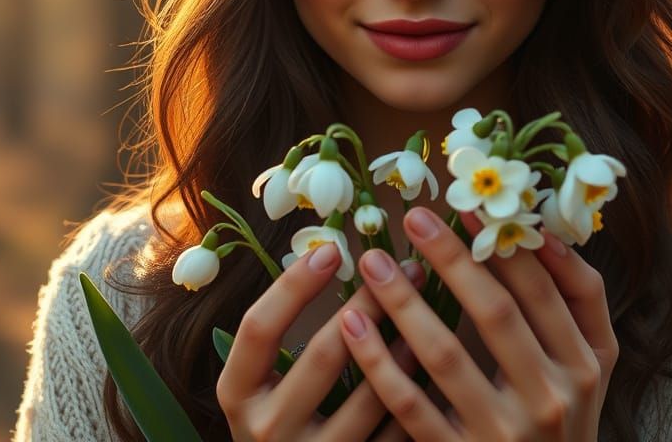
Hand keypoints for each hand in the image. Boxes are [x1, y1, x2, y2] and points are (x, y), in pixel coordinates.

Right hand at [217, 241, 424, 440]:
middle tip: (401, 268)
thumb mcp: (261, 382)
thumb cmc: (280, 419)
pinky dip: (416, 395)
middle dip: (368, 303)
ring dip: (402, 347)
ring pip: (368, 398)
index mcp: (238, 394)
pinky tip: (433, 362)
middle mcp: (267, 430)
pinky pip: (392, 434)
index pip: (259, 328)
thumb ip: (282, 332)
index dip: (294, 285)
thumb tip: (329, 255)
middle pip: (322, 354)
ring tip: (427, 309)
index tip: (331, 249)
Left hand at [338, 207, 617, 440]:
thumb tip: (542, 232)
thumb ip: (578, 302)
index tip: (467, 207)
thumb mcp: (590, 365)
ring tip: (372, 263)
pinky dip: (379, 363)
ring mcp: (505, 433)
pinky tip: (353, 325)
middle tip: (413, 217)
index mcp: (585, 365)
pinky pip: (412, 406)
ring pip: (446, 356)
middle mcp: (552, 398)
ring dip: (404, 303)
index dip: (506, 245)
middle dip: (452, 259)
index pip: (545, 291)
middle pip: (496, 314)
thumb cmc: (563, 418)